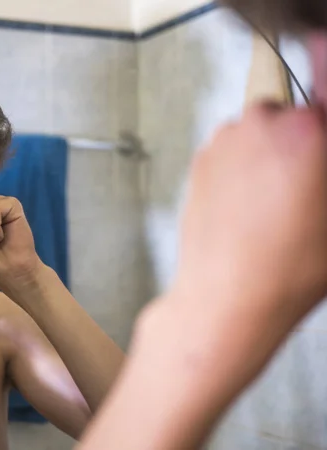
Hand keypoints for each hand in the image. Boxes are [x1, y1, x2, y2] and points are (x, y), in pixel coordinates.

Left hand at [171, 102, 326, 328]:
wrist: (228, 296)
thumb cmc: (291, 266)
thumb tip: (317, 170)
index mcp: (306, 130)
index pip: (326, 111)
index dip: (324, 148)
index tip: (319, 171)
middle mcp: (259, 125)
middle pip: (289, 119)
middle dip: (299, 143)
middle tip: (303, 187)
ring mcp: (223, 143)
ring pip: (255, 135)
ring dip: (266, 155)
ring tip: (273, 203)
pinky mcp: (198, 164)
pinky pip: (229, 154)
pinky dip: (239, 169)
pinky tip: (247, 207)